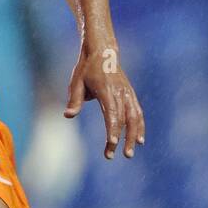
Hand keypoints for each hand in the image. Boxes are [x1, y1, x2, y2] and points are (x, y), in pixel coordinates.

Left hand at [64, 45, 144, 159]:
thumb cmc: (86, 68)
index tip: (112, 144)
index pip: (111, 114)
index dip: (112, 130)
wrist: (103, 51)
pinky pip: (137, 112)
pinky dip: (140, 126)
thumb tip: (68, 116)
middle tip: (121, 155)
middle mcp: (120, 93)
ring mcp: (128, 93)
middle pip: (125, 119)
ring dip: (134, 135)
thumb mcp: (76, 81)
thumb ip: (74, 100)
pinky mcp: (130, 94)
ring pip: (135, 117)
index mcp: (106, 90)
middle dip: (123, 139)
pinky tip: (139, 139)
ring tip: (131, 152)